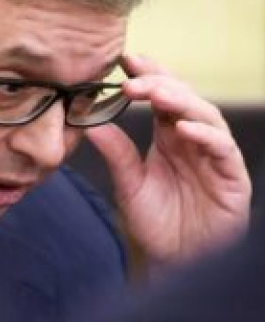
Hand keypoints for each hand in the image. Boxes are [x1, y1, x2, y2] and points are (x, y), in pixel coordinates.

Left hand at [85, 54, 251, 263]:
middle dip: (158, 81)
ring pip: (205, 115)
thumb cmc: (157, 222)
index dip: (146, 75)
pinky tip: (183, 128)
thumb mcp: (129, 184)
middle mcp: (192, 139)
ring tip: (156, 93)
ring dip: (181, 100)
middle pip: (182, 98)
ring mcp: (213, 155)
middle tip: (133, 72)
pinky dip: (204, 135)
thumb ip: (116, 153)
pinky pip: (222, 149)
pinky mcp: (232, 176)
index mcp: (168, 136)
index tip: (124, 59)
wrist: (176, 262)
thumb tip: (89, 124)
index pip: (160, 96)